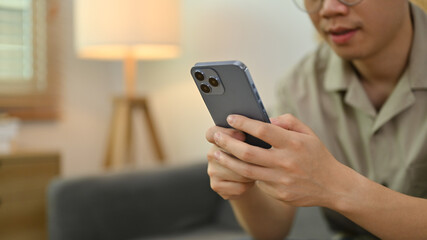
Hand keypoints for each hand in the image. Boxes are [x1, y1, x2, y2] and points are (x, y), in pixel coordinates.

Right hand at [206, 126, 254, 199]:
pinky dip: (249, 185)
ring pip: (238, 172)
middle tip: (262, 157)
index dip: (227, 134)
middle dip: (249, 157)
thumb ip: (250, 135)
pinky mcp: (216, 185)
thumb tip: (260, 130)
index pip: (212, 133)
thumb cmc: (253, 154)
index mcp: (217, 138)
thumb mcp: (251, 142)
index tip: (242, 136)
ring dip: (252, 173)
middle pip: (230, 154)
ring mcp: (212, 170)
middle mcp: (212, 154)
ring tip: (259, 170)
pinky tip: (251, 181)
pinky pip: (238, 186)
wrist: (249, 177)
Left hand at [212, 114, 347, 206]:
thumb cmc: (316, 155)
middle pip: (248, 153)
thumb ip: (287, 121)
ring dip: (228, 161)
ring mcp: (281, 180)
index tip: (230, 118)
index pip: (263, 130)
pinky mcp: (279, 194)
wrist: (332, 186)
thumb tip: (266, 119)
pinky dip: (245, 174)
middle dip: (227, 143)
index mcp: (294, 143)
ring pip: (246, 171)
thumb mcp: (308, 133)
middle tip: (215, 136)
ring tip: (217, 153)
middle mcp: (286, 162)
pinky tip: (237, 168)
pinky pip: (257, 182)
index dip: (244, 123)